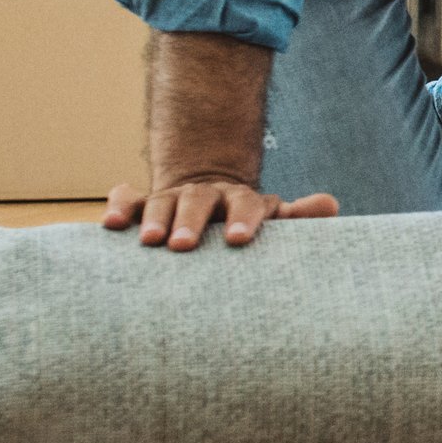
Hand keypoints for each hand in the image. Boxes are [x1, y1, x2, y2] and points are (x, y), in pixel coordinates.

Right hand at [101, 171, 337, 251]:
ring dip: (154, 217)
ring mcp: (172, 199)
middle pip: (200, 200)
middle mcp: (206, 196)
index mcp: (242, 201)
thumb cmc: (245, 226)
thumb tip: (330, 204)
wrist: (207, 206)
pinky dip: (119, 206)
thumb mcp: (272, 222)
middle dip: (192, 221)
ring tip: (149, 241)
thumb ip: (300, 218)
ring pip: (162, 200)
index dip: (245, 219)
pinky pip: (128, 198)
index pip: (249, 204)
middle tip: (183, 246)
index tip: (239, 240)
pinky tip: (111, 223)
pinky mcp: (142, 205)